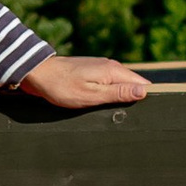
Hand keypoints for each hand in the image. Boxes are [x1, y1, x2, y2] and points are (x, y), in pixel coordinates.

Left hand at [17, 53, 149, 110]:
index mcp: (114, 71)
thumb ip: (118, 93)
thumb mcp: (91, 95)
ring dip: (122, 97)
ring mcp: (101, 67)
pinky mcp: (92, 71)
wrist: (37, 73)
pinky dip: (110, 93)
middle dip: (135, 99)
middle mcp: (111, 66)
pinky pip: (109, 83)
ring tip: (121, 114)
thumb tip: (144, 91)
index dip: (147, 98)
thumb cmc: (62, 87)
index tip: (148, 114)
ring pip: (121, 84)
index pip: (143, 84)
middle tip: (134, 119)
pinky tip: (105, 104)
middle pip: (133, 84)